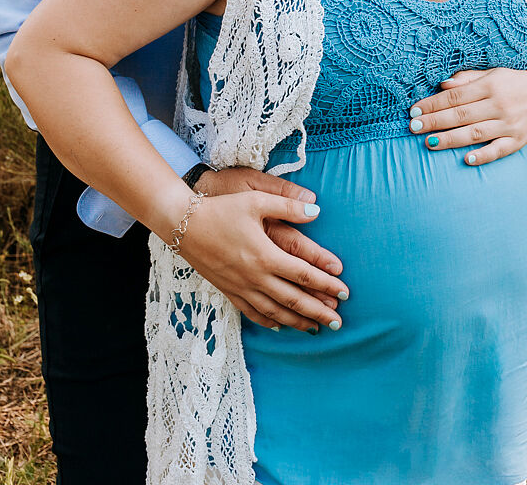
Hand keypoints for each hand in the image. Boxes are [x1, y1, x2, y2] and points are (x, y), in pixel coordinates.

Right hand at [179, 169, 348, 331]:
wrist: (181, 223)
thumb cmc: (220, 208)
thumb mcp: (255, 199)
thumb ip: (288, 205)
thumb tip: (316, 209)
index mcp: (265, 254)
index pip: (304, 274)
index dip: (326, 283)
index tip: (345, 291)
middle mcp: (255, 276)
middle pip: (294, 299)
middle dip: (319, 311)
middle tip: (339, 321)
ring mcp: (240, 286)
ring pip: (275, 311)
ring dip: (298, 322)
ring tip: (317, 328)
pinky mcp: (228, 290)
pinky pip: (252, 312)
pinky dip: (268, 321)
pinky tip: (280, 326)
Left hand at [407, 67, 526, 165]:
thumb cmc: (512, 83)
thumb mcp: (492, 74)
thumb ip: (467, 79)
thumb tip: (443, 84)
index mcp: (491, 85)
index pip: (455, 96)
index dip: (433, 104)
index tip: (413, 111)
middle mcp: (499, 104)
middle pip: (461, 115)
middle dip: (435, 121)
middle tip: (413, 127)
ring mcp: (509, 124)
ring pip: (476, 133)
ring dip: (451, 139)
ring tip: (429, 143)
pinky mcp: (518, 140)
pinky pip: (499, 149)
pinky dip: (484, 155)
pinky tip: (467, 160)